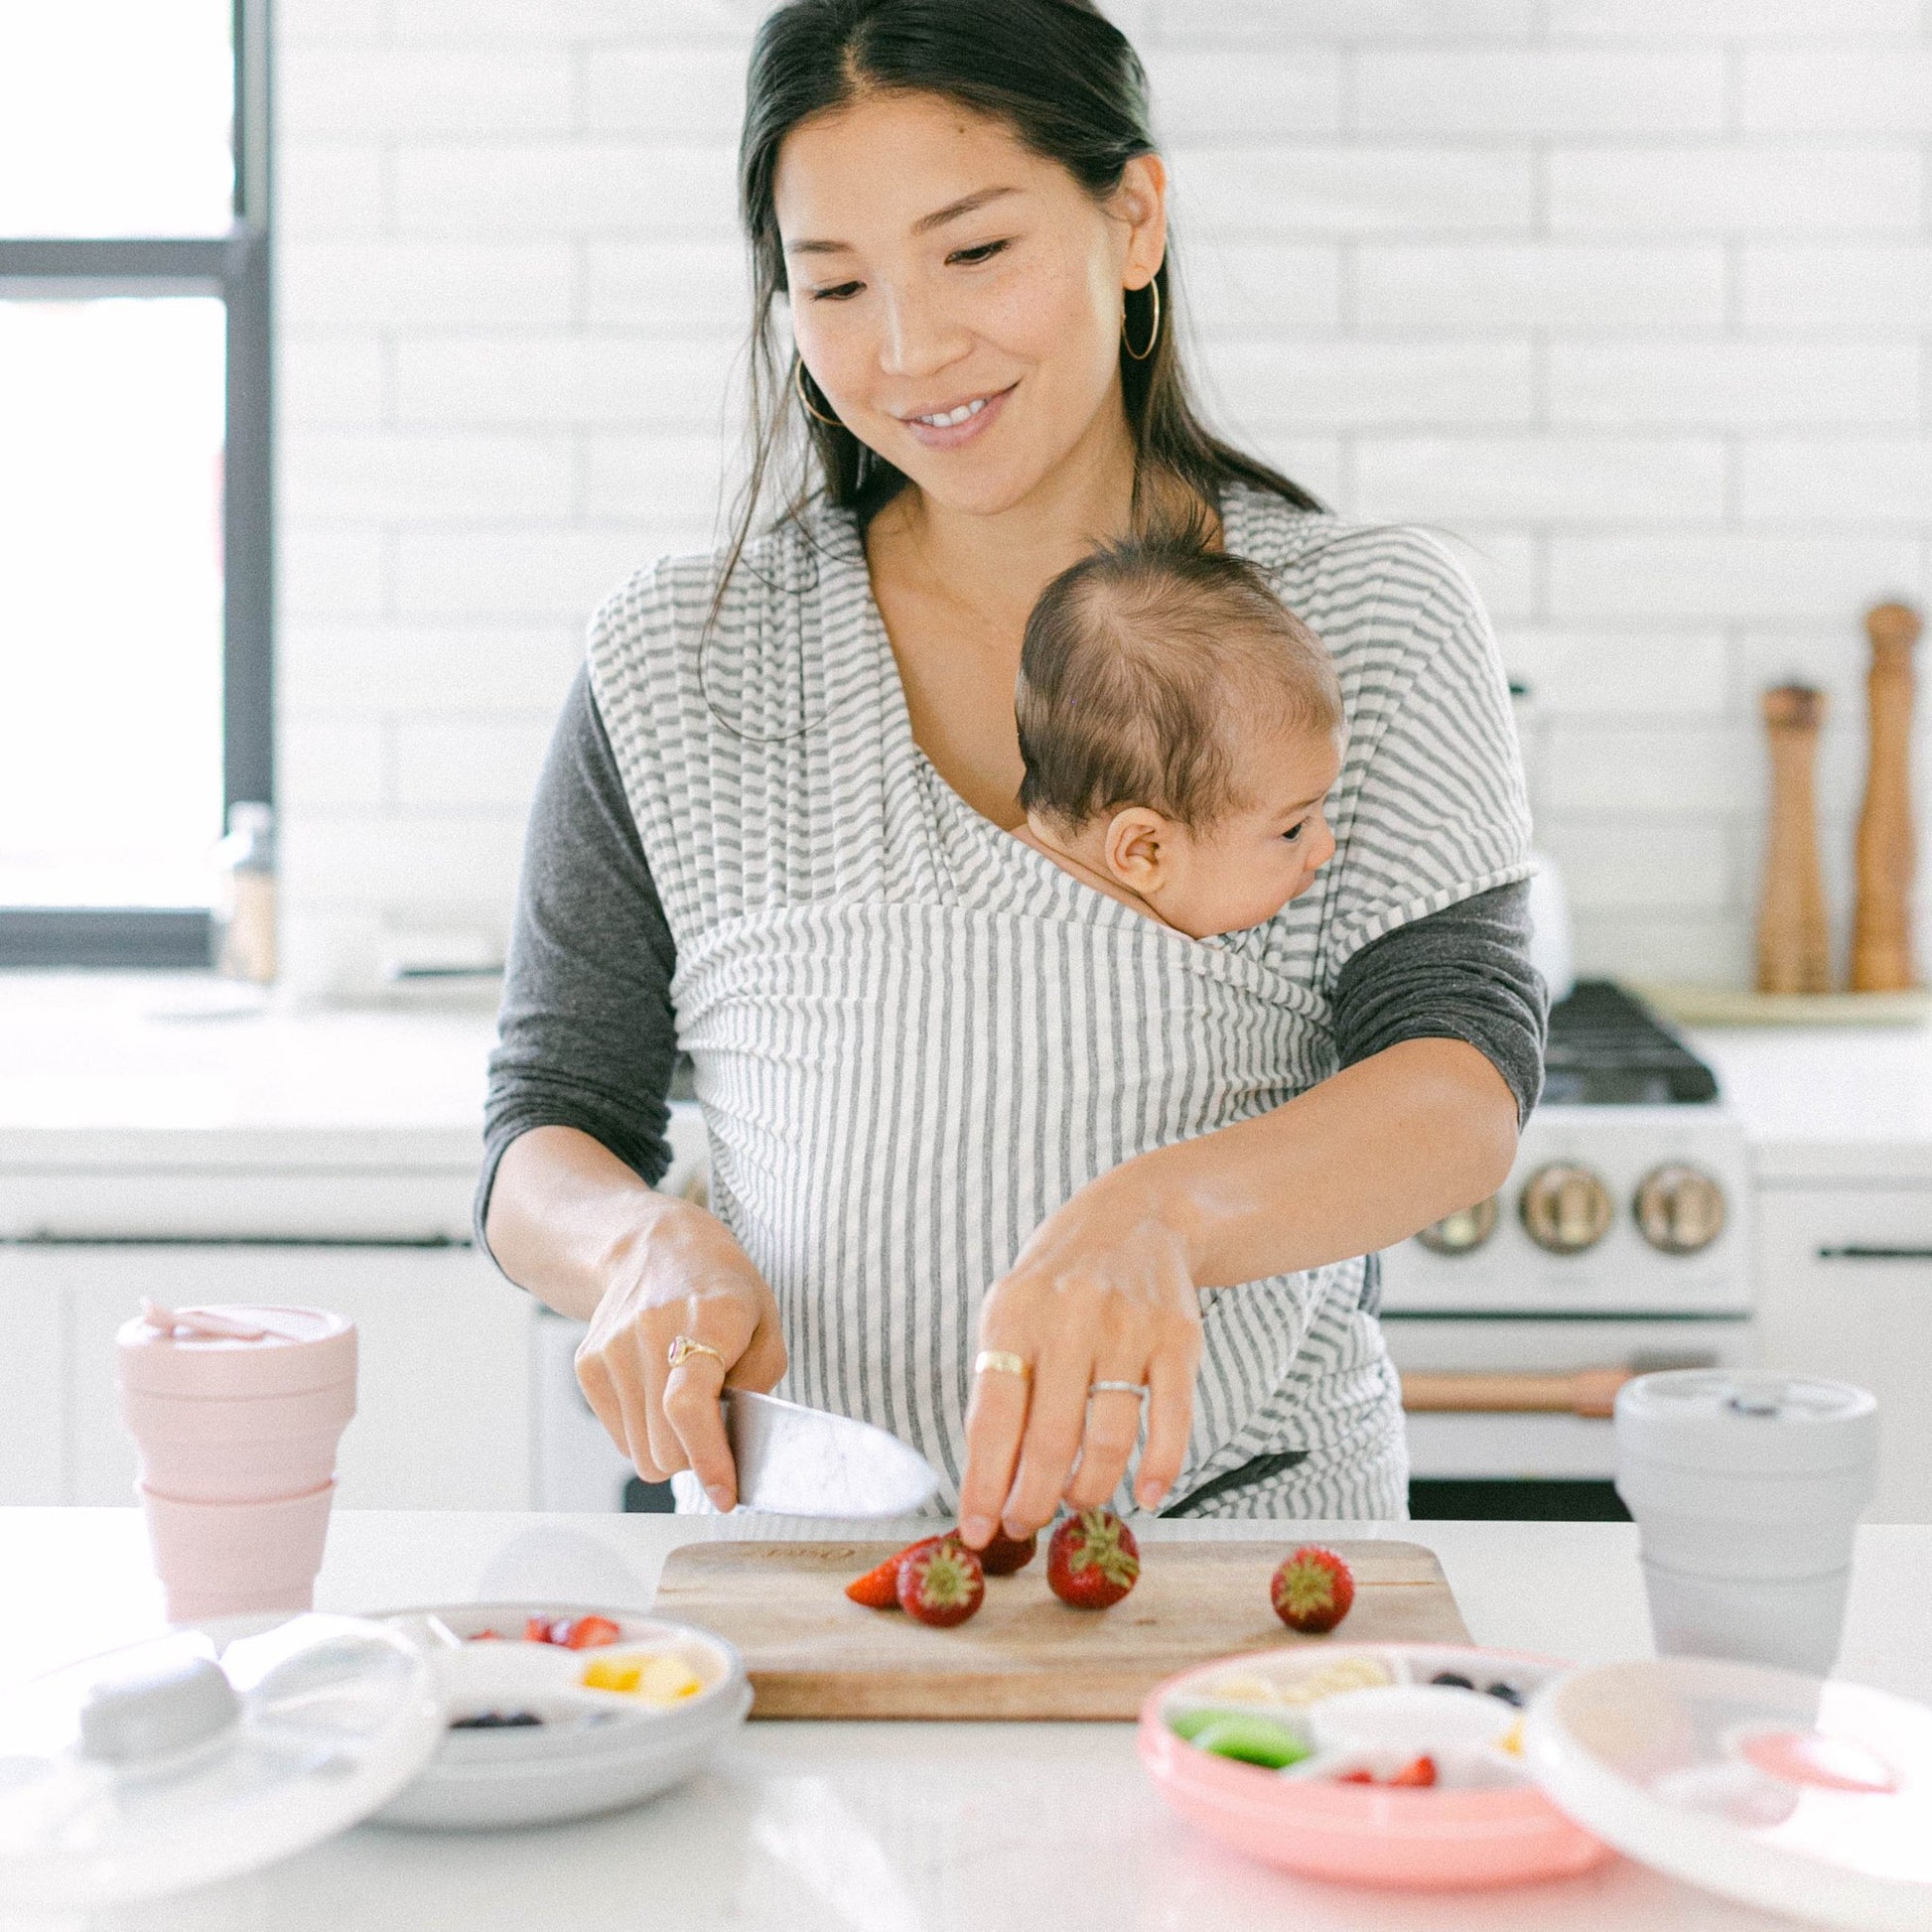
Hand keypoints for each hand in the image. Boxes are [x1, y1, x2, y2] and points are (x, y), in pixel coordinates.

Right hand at [573, 1196, 785, 1510]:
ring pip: (640, 1454)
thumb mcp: (766, 1321)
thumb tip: (734, 1441)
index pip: (690, 1405)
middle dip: (698, 1457)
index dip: (708, 1458)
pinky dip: (646, 1433)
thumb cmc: (722, 1289)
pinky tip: (660, 1391)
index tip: (726, 1495)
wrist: (654, 1247)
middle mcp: (650, 1332)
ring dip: (671, 1447)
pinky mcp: (588, 1365)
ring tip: (688, 1403)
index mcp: (706, 1317)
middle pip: (665, 1446)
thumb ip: (761, 1381)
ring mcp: (611, 1349)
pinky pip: (621, 1438)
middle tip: (718, 1429)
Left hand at [956, 1163, 1201, 1547]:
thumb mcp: (1012, 1314)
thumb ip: (1001, 1389)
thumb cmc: (1060, 1284)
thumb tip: (990, 1486)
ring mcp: (1128, 1326)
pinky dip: (1160, 1469)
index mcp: (1013, 1315)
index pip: (992, 1419)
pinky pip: (1171, 1419)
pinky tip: (1147, 1495)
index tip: (978, 1533)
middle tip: (1026, 1525)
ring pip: (1108, 1440)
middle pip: (1049, 1439)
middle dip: (1033, 1500)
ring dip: (1089, 1489)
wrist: (1137, 1218)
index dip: (984, 1485)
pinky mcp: (1179, 1337)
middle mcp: (1069, 1317)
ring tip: (1076, 1501)